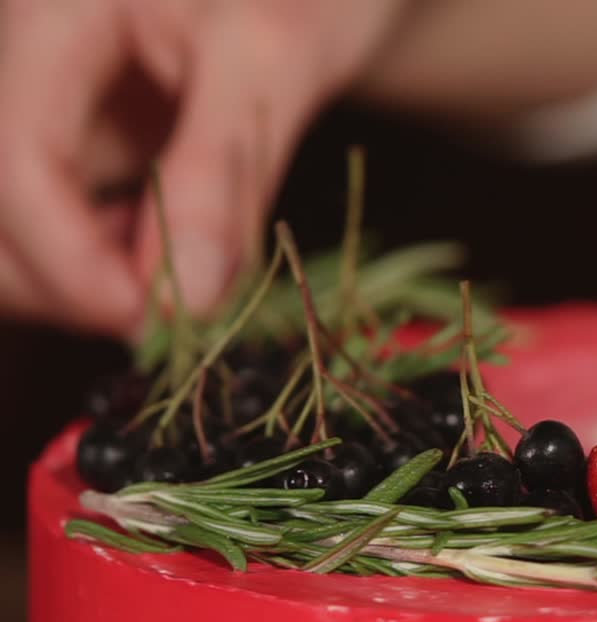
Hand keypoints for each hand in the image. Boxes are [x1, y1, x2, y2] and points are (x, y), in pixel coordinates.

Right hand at [0, 0, 408, 335]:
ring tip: (190, 278)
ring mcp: (50, 107)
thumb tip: (186, 302)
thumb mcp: (275, 57)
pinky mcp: (81, 142)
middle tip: (181, 317)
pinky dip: (110, 266)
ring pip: (14, 235)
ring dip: (85, 286)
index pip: (13, 166)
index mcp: (50, 16)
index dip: (72, 263)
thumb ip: (221, 170)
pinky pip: (62, 226)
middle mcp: (29, 63)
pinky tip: (177, 257)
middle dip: (69, 285)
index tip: (156, 321)